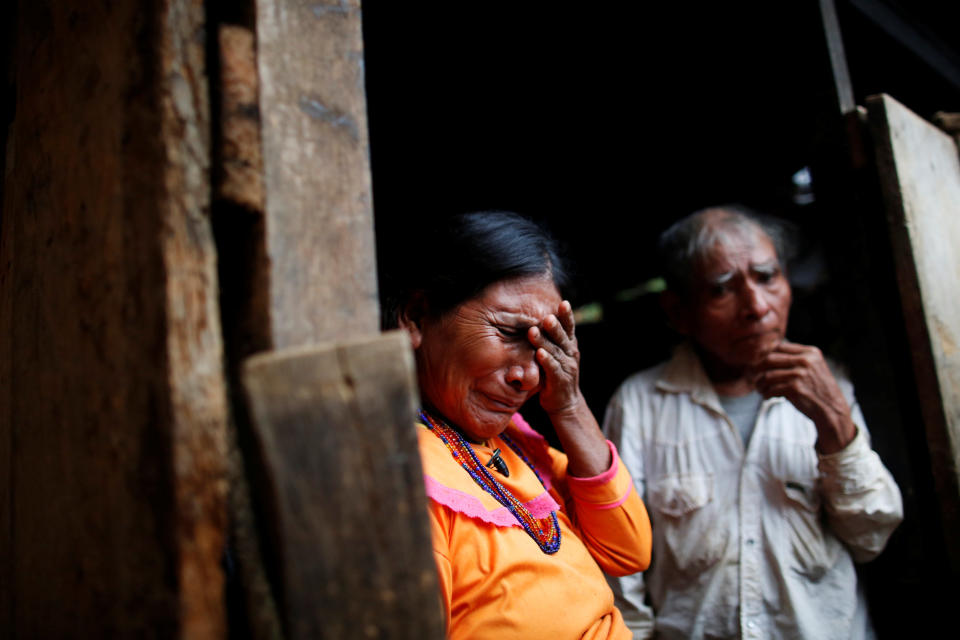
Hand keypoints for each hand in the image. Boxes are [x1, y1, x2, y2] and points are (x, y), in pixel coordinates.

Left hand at [527, 300, 581, 417]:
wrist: (565, 403)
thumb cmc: (557, 374)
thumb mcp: (557, 354)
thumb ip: (551, 339)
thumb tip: (537, 318)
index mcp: (569, 345)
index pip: (569, 328)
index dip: (567, 316)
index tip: (563, 303)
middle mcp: (571, 354)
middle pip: (562, 337)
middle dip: (555, 326)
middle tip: (547, 316)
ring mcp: (567, 367)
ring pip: (555, 351)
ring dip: (544, 341)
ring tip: (533, 331)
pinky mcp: (560, 380)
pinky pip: (553, 369)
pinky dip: (546, 361)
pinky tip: (539, 353)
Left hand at [752, 341, 856, 453]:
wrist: (832, 409)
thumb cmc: (818, 389)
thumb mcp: (812, 368)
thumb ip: (794, 360)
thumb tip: (764, 355)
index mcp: (810, 352)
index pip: (779, 347)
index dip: (767, 355)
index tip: (762, 365)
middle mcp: (805, 360)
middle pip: (769, 359)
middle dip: (758, 369)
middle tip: (755, 377)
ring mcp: (800, 374)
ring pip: (767, 375)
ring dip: (760, 384)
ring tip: (761, 389)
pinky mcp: (795, 388)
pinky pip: (771, 388)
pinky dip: (766, 393)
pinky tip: (767, 396)